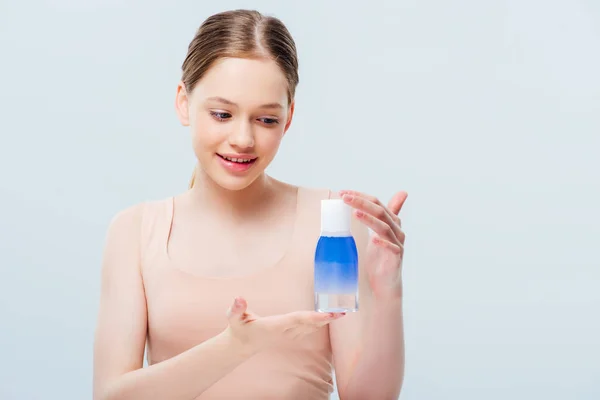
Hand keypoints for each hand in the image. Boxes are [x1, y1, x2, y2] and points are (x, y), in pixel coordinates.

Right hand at [223, 297, 344, 353]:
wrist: (241, 345)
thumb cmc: (239, 328)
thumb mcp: (233, 318)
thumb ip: (236, 309)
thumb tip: (239, 298)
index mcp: (274, 326)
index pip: (296, 320)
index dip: (311, 317)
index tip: (325, 314)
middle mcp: (284, 332)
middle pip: (308, 324)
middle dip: (324, 319)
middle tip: (341, 312)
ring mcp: (288, 335)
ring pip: (310, 327)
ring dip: (325, 321)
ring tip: (340, 313)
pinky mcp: (290, 334)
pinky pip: (308, 328)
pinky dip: (319, 322)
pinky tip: (328, 317)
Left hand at [340, 190, 407, 299]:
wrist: (385, 283)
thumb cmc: (380, 258)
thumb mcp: (377, 233)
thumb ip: (378, 215)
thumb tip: (392, 196)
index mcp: (391, 221)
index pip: (376, 202)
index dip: (360, 196)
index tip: (343, 193)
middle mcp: (396, 230)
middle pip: (380, 211)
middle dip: (362, 203)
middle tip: (345, 198)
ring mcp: (397, 243)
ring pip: (384, 227)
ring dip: (369, 219)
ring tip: (355, 213)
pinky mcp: (396, 257)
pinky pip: (391, 248)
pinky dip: (382, 242)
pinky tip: (374, 239)